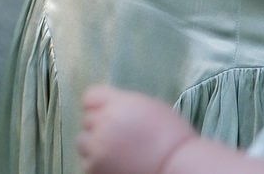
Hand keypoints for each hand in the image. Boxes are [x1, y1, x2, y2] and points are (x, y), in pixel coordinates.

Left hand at [77, 86, 196, 173]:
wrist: (179, 168)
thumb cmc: (171, 139)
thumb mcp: (150, 108)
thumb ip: (124, 105)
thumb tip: (107, 108)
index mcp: (118, 104)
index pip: (90, 97)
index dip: (100, 107)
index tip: (111, 117)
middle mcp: (103, 122)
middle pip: (88, 120)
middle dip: (101, 128)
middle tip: (122, 140)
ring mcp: (97, 147)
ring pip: (83, 142)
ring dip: (96, 147)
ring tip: (118, 155)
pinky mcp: (95, 168)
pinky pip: (88, 163)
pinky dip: (98, 166)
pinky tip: (118, 167)